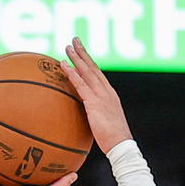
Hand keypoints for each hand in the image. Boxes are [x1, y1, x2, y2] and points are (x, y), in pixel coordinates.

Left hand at [63, 38, 131, 152]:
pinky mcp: (94, 102)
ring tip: (67, 48)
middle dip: (83, 53)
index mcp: (109, 94)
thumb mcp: (104, 123)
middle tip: (74, 40)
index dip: (90, 62)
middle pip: (93, 67)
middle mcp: (106, 91)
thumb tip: (87, 117)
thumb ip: (96, 115)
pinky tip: (63, 65)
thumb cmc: (113, 139)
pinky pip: (80, 84)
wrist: (121, 145)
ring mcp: (101, 95)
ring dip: (76, 58)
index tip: (82, 52)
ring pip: (87, 71)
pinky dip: (72, 73)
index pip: (98, 74)